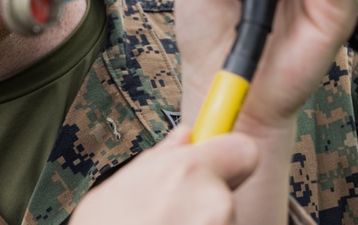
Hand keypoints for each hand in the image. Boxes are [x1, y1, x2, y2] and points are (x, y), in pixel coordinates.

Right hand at [70, 127, 257, 224]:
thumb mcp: (114, 190)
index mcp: (187, 171)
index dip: (229, 158)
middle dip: (202, 202)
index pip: (243, 150)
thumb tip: (181, 140)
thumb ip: (157, 160)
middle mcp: (214, 202)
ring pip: (221, 221)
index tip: (219, 164)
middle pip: (225, 194)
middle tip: (168, 213)